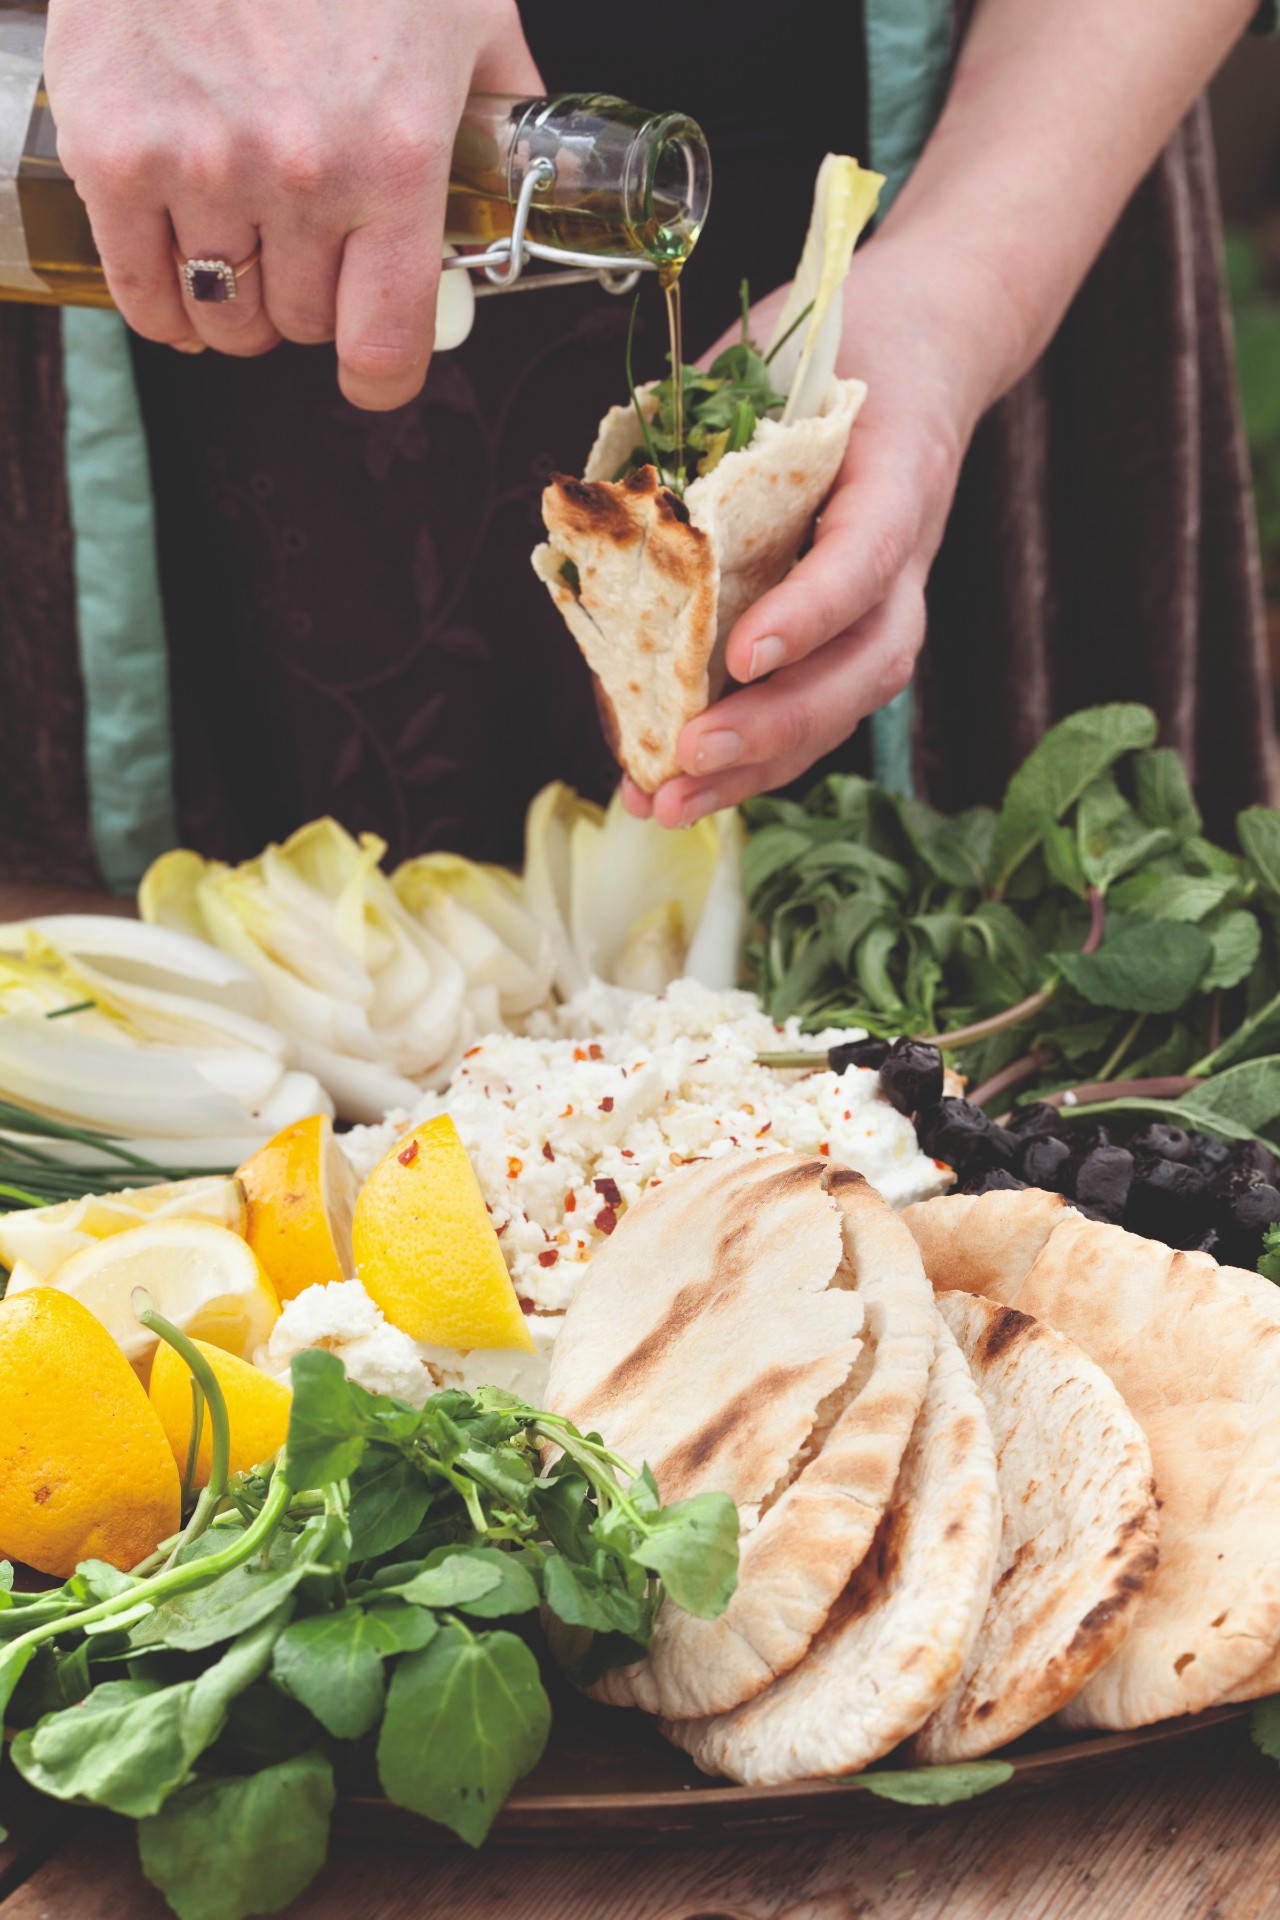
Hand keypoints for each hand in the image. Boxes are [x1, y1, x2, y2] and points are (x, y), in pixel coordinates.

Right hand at [44, 0, 540, 407]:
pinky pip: (139, 287)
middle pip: (298, 327)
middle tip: (304, 254)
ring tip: (242, 259)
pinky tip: (176, 284)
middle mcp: (302, 178)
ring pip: (220, 315)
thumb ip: (503, 98)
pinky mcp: (114, 148)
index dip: (380, 378)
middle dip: (306, 304)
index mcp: (396, 157)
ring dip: (233, 304)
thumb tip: (533, 165)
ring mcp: (201, 167)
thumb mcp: (462, 6)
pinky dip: (159, 303)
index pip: (385, 344)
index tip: (371, 373)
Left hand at [621, 238, 992, 828]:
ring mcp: (887, 602)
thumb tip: (595, 507)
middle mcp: (905, 556)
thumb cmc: (838, 343)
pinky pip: (814, 707)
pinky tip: (678, 784)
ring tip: (667, 804)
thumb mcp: (767, 356)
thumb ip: (698, 424)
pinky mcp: (855, 632)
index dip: (810, 610)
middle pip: (865, 663)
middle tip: (688, 758)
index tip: (744, 652)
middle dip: (775, 724)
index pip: (864, 557)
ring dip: (756, 766)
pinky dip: (750, 755)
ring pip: (843, 705)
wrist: (921, 346)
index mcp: (894, 472)